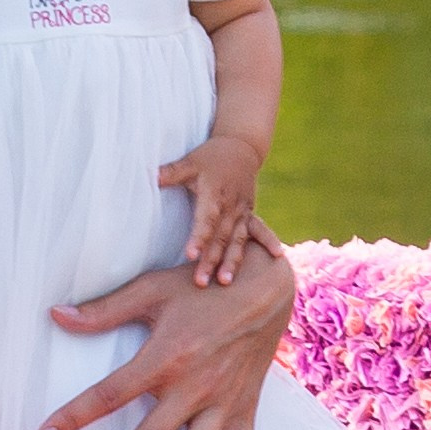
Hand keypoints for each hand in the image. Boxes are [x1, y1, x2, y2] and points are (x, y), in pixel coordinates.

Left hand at [38, 233, 295, 429]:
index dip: (74, 417)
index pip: (109, 394)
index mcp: (165, 358)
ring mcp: (221, 404)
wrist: (266, 286)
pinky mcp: (244, 412)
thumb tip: (56, 315)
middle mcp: (193, 388)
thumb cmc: (202, 286)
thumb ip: (104, 310)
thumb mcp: (151, 290)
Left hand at [157, 130, 264, 287]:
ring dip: (232, 261)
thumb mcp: (191, 161)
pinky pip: (260, 230)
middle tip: (200, 282)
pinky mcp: (250, 213)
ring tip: (225, 281)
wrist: (240, 147)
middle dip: (211, 260)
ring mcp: (243, 211)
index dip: (199, 237)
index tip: (191, 255)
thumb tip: (152, 177)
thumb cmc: (211, 157)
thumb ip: (173, 172)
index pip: (206, 219)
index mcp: (214, 194)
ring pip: (238, 239)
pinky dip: (268, 242)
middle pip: (220, 237)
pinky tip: (278, 256)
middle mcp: (231, 205)